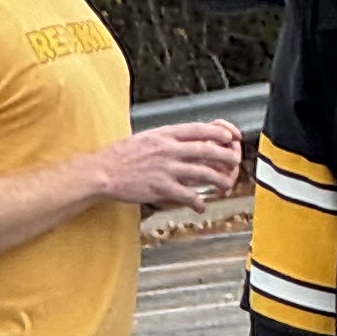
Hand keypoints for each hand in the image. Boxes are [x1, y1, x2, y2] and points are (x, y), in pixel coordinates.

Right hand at [103, 120, 244, 211]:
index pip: (199, 129)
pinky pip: (189, 196)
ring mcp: (166, 169)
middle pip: (208, 151)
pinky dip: (199, 202)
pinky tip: (201, 205)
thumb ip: (167, 140)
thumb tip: (188, 144)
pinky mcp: (162, 188)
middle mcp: (168, 150)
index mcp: (164, 134)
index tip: (231, 137)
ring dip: (220, 181)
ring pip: (204, 174)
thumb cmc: (121, 156)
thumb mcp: (146, 138)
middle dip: (227, 157)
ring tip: (225, 186)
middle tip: (234, 163)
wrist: (101, 172)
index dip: (220, 132)